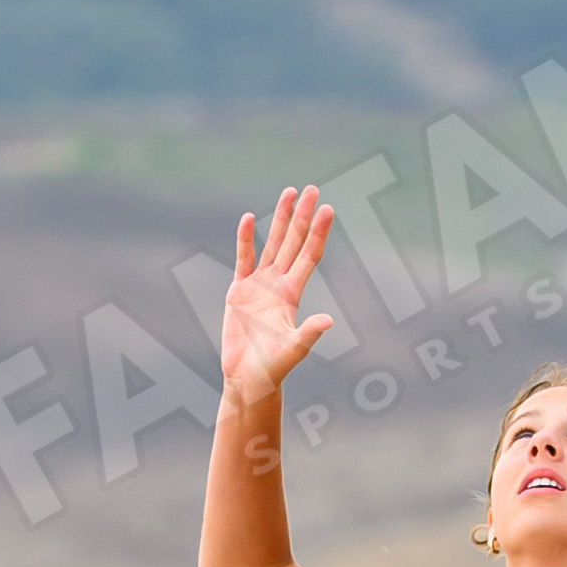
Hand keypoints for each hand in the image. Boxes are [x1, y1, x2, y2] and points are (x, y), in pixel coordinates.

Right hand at [220, 190, 335, 404]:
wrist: (248, 377)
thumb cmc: (273, 367)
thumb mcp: (294, 349)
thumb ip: (308, 333)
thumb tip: (328, 321)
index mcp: (293, 294)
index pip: (309, 255)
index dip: (317, 232)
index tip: (328, 209)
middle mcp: (279, 284)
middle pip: (293, 241)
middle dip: (302, 215)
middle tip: (312, 188)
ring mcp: (259, 285)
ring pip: (272, 243)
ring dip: (280, 219)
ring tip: (288, 192)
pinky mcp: (238, 291)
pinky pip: (243, 259)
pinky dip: (244, 239)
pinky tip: (247, 218)